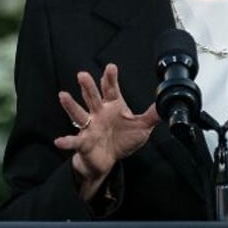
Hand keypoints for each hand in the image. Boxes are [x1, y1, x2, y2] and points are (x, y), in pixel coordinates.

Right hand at [55, 64, 159, 200]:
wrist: (108, 160)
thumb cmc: (122, 140)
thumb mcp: (142, 127)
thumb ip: (152, 115)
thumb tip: (167, 103)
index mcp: (113, 107)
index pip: (111, 90)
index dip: (110, 78)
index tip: (111, 67)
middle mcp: (99, 114)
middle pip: (93, 97)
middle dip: (88, 86)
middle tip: (83, 74)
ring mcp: (90, 128)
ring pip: (79, 115)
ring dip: (71, 106)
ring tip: (63, 95)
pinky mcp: (84, 143)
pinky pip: (74, 141)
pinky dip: (67, 141)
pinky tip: (60, 141)